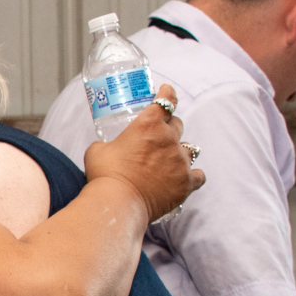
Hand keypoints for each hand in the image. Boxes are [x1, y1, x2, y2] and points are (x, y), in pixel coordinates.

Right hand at [81, 83, 204, 219]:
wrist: (118, 204)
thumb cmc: (105, 175)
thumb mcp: (97, 150)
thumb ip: (106, 144)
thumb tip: (107, 148)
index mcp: (148, 124)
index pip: (166, 100)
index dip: (168, 93)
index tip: (167, 91)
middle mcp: (169, 139)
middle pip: (178, 125)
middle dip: (169, 128)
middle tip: (159, 138)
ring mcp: (180, 161)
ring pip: (190, 149)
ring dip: (180, 152)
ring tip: (170, 162)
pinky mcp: (186, 183)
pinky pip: (198, 175)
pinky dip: (192, 175)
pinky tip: (185, 178)